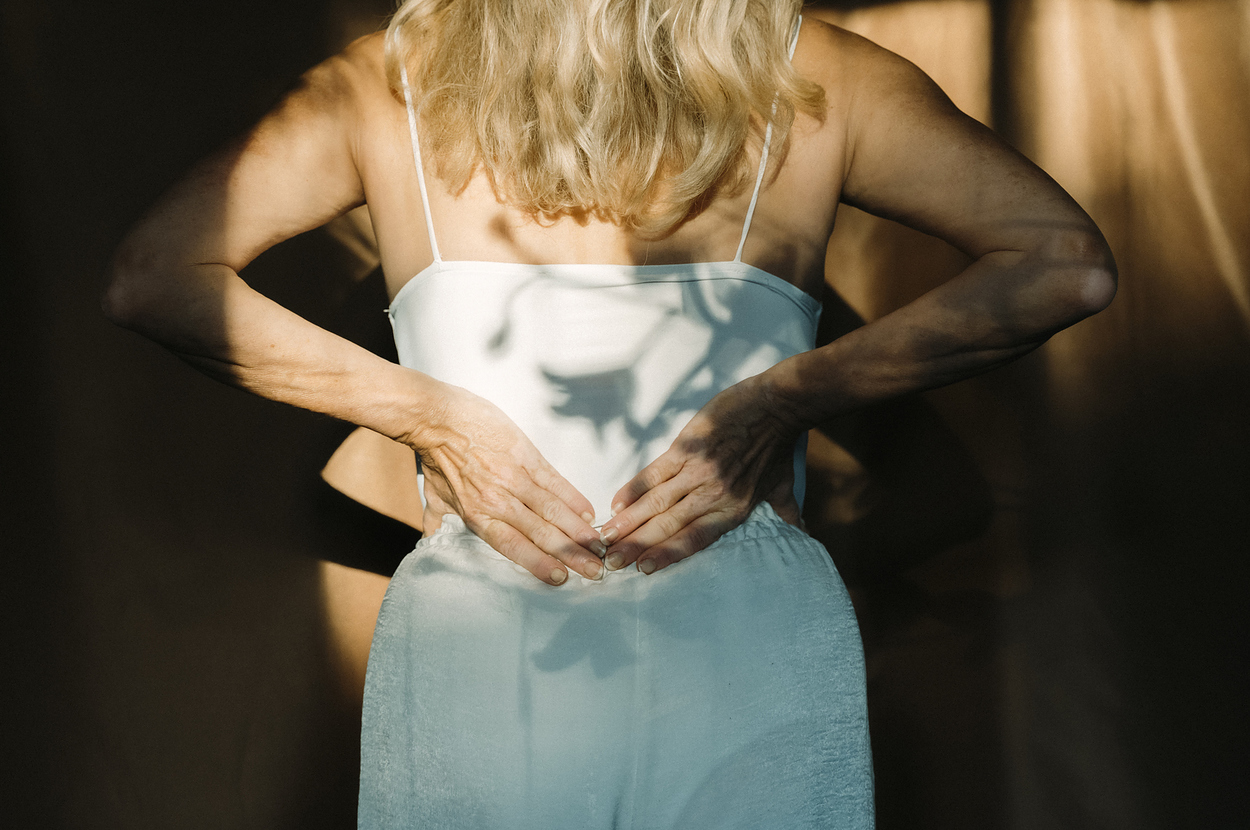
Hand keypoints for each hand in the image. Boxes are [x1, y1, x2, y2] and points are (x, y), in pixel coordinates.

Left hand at [409, 383, 606, 584]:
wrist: (436, 416)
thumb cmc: (436, 457)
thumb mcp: (436, 497)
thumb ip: (440, 523)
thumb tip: (435, 542)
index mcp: (477, 515)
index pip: (513, 546)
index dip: (539, 563)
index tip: (562, 579)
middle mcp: (498, 500)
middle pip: (541, 533)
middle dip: (571, 554)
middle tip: (595, 570)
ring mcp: (515, 476)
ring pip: (553, 510)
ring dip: (579, 530)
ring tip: (598, 546)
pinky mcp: (526, 454)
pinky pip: (555, 481)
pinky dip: (573, 498)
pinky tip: (589, 513)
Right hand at [596, 374, 803, 574]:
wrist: (776, 406)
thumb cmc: (779, 447)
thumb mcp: (783, 485)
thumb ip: (785, 513)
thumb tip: (803, 533)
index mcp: (733, 509)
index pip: (694, 539)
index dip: (666, 554)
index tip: (642, 570)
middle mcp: (713, 495)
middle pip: (668, 525)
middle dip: (637, 545)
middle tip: (611, 562)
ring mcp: (698, 471)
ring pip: (657, 502)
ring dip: (629, 522)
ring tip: (606, 537)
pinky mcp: (687, 447)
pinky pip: (655, 472)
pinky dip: (634, 488)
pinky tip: (616, 503)